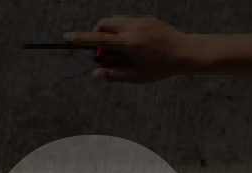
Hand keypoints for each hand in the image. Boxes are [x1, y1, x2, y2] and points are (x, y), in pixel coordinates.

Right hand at [64, 17, 190, 82]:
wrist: (184, 52)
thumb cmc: (161, 68)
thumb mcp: (137, 77)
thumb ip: (115, 75)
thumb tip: (95, 75)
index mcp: (128, 44)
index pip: (99, 40)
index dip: (82, 39)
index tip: (67, 37)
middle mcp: (132, 28)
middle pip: (103, 25)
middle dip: (99, 36)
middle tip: (109, 55)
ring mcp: (139, 20)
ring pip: (115, 22)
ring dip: (112, 34)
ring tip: (126, 52)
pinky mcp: (146, 18)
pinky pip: (128, 22)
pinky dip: (125, 32)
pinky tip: (140, 46)